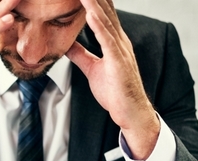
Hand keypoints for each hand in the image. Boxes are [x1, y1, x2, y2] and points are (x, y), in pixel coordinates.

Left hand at [65, 0, 158, 159]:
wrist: (130, 113)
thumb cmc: (115, 92)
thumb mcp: (92, 69)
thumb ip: (81, 55)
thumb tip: (67, 44)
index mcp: (113, 42)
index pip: (102, 14)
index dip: (93, 0)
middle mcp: (119, 41)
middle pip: (105, 11)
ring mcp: (121, 51)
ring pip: (106, 21)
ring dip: (94, 4)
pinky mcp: (119, 62)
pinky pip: (108, 40)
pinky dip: (99, 25)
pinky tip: (91, 13)